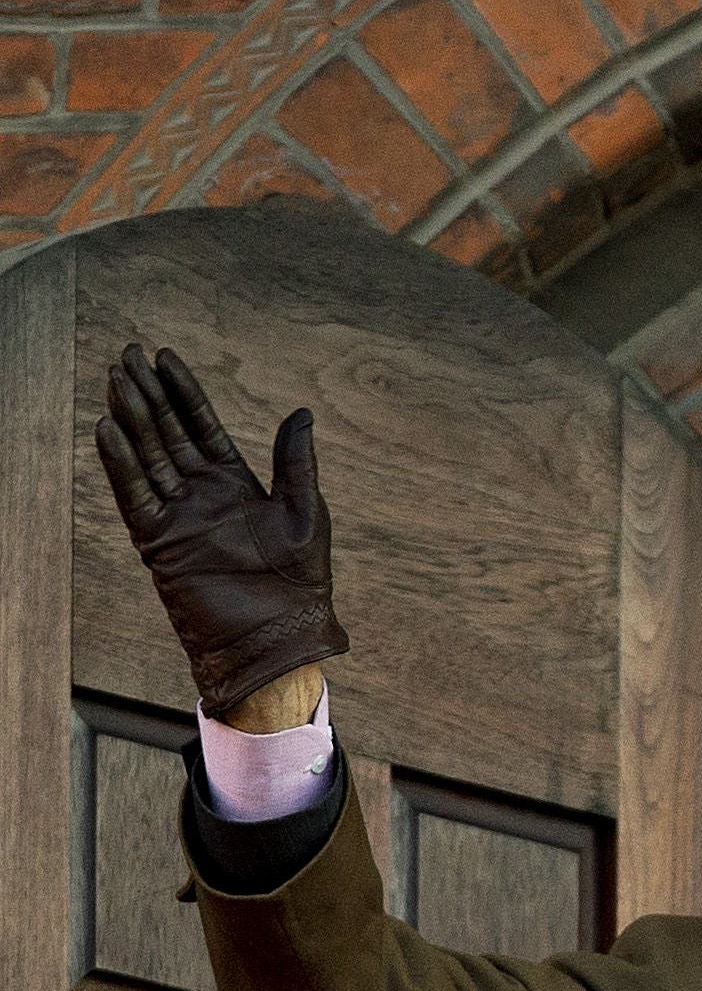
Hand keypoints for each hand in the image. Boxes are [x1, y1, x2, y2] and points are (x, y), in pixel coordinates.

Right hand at [96, 344, 347, 719]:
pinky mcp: (160, 541)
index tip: (164, 356)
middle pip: (167, 433)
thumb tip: (301, 413)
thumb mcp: (305, 512)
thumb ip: (295, 463)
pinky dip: (121, 464)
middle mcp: (202, 494)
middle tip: (126, 354)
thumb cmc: (300, 580)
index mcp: (236, 484)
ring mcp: (178, 515)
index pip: (202, 426)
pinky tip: (107, 428)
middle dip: (148, 394)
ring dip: (131, 419)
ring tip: (115, 380)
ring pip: (147, 456)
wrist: (277, 635)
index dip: (183, 392)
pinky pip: (135, 495)